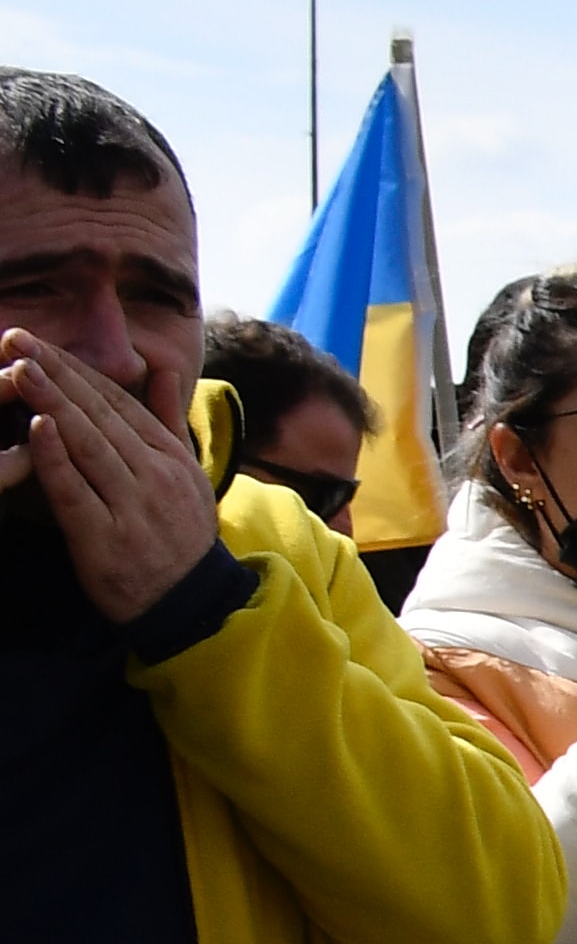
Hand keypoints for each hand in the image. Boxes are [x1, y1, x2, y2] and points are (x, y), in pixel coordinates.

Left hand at [0, 329, 225, 625]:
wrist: (191, 604)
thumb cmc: (179, 535)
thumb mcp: (186, 474)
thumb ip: (167, 419)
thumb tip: (160, 368)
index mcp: (170, 457)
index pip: (119, 402)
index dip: (78, 370)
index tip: (42, 343)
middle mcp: (155, 476)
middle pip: (100, 415)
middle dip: (56, 373)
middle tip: (17, 339)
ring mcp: (132, 507)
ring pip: (88, 444)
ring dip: (52, 402)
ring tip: (19, 369)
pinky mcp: (106, 539)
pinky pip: (76, 491)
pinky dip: (56, 458)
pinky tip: (37, 427)